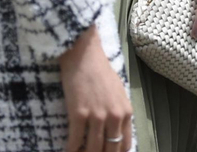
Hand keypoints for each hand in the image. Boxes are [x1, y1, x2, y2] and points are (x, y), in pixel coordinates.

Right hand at [60, 24, 132, 150]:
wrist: (83, 53)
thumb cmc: (99, 70)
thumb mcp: (118, 92)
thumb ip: (120, 113)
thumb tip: (116, 132)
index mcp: (126, 112)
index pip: (124, 145)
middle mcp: (114, 117)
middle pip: (110, 150)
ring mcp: (97, 116)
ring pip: (93, 149)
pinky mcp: (79, 113)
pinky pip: (75, 140)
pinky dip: (70, 150)